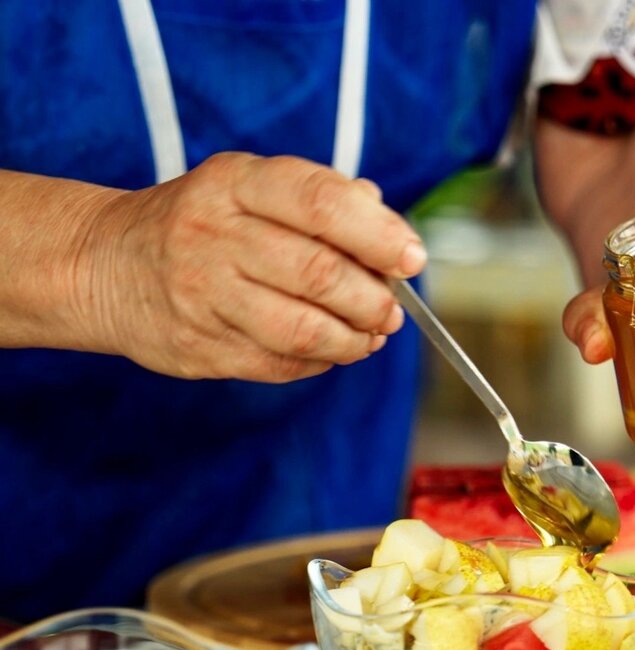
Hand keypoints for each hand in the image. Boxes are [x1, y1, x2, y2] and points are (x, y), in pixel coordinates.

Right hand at [79, 152, 426, 381]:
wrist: (104, 264)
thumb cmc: (204, 223)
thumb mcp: (251, 187)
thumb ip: (324, 200)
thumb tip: (393, 229)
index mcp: (236, 182)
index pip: (321, 202)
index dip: (378, 234)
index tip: (412, 258)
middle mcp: (213, 233)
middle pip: (319, 272)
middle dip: (373, 299)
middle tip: (392, 310)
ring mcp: (202, 294)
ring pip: (303, 329)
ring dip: (354, 339)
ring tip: (371, 335)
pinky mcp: (198, 347)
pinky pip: (280, 364)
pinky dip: (320, 363)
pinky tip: (331, 351)